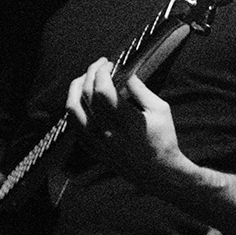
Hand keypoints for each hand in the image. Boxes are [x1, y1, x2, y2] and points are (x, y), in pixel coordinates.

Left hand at [66, 61, 184, 186]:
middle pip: (85, 95)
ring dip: (76, 88)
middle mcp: (106, 131)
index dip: (101, 71)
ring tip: (85, 79)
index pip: (102, 89)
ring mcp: (95, 141)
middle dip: (90, 74)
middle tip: (98, 66)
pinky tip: (82, 99)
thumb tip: (126, 72)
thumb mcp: (160, 110)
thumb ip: (140, 90)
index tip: (108, 63)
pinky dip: (74, 107)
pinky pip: (73, 123)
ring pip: (72, 108)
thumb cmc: (163, 139)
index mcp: (126, 120)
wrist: (157, 171)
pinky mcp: (90, 147)